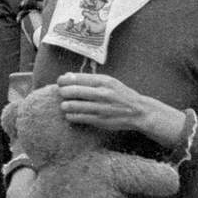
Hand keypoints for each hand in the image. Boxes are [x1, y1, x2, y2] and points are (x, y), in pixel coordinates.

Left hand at [54, 72, 183, 147]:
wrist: (138, 111)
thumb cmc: (120, 95)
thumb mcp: (109, 82)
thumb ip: (89, 80)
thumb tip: (67, 76)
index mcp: (104, 81)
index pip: (76, 78)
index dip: (64, 80)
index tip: (60, 82)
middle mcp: (102, 93)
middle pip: (72, 91)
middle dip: (62, 92)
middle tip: (61, 94)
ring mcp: (100, 107)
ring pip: (73, 106)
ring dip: (65, 105)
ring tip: (65, 105)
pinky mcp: (99, 120)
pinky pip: (78, 117)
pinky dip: (71, 116)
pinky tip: (71, 114)